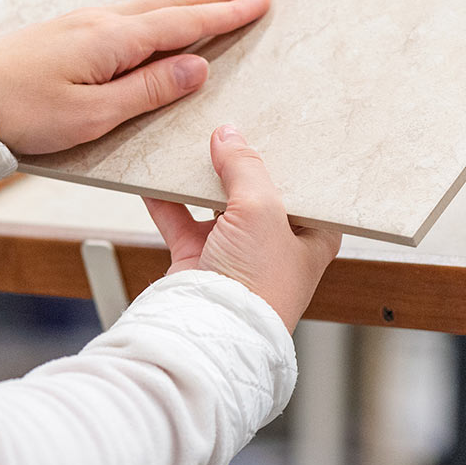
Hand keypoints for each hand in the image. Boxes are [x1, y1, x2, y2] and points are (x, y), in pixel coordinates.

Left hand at [0, 0, 273, 154]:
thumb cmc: (22, 113)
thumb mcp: (92, 115)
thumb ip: (148, 90)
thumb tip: (198, 67)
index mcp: (114, 41)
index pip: (186, 22)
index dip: (229, 12)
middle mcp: (104, 22)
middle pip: (178, 0)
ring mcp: (87, 23)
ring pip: (157, 0)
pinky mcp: (73, 32)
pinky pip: (133, 7)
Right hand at [143, 125, 341, 331]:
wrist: (210, 331)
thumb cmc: (256, 285)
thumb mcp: (262, 209)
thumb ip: (245, 166)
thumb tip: (229, 136)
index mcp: (310, 238)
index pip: (305, 192)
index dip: (290, 165)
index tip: (273, 134)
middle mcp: (273, 247)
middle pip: (256, 194)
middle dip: (239, 166)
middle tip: (226, 133)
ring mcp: (234, 254)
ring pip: (215, 206)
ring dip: (200, 180)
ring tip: (190, 148)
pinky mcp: (198, 261)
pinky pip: (180, 220)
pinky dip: (166, 200)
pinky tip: (155, 177)